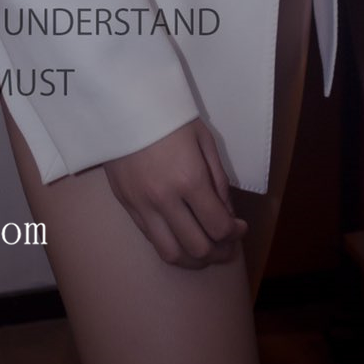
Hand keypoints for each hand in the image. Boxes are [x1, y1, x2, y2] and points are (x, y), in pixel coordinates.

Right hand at [103, 118, 248, 268]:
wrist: (123, 103)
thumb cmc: (169, 115)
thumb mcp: (204, 140)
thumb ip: (218, 180)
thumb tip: (227, 214)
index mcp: (189, 179)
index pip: (218, 227)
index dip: (234, 234)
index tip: (240, 227)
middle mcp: (165, 199)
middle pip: (197, 248)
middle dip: (219, 252)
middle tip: (227, 244)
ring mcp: (142, 206)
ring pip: (171, 254)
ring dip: (193, 259)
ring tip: (205, 250)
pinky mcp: (126, 207)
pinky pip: (151, 240)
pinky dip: (171, 245)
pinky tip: (181, 236)